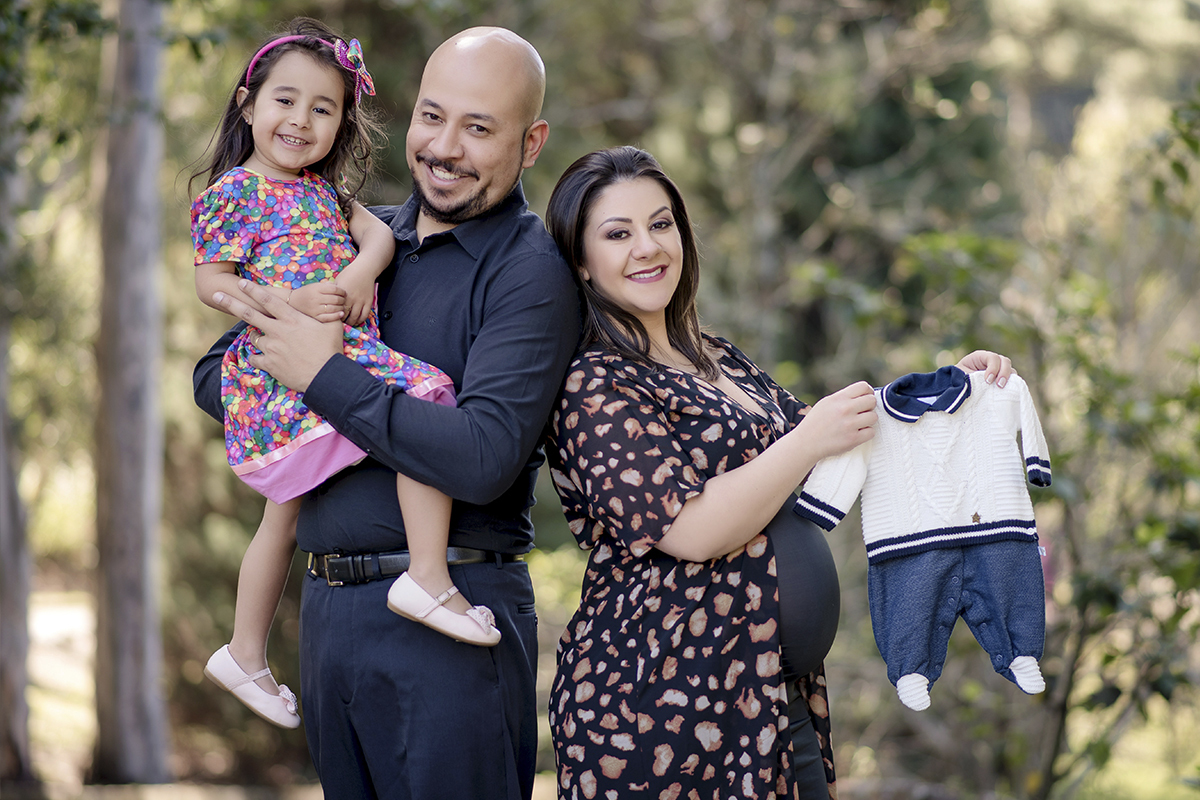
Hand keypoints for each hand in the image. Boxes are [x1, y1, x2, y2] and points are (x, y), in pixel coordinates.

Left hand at [214, 279, 343, 391]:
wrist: (325, 375)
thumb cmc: (331, 349)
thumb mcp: (333, 326)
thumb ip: (328, 313)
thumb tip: (335, 303)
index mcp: (291, 319)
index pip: (269, 301)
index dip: (253, 290)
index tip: (241, 283)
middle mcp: (278, 331)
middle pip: (249, 314)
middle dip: (230, 302)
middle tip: (216, 295)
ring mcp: (272, 348)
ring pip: (254, 338)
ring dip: (255, 335)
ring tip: (258, 335)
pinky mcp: (270, 364)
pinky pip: (255, 358)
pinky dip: (256, 357)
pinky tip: (257, 357)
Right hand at [289, 281, 346, 322]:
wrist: (292, 302)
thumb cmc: (307, 293)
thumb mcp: (315, 286)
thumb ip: (327, 286)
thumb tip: (340, 287)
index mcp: (316, 288)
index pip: (334, 289)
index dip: (342, 291)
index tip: (344, 293)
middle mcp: (316, 298)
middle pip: (335, 299)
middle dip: (343, 300)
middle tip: (344, 300)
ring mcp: (315, 308)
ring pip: (333, 308)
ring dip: (341, 307)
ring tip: (342, 306)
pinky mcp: (314, 317)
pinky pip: (328, 317)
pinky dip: (336, 316)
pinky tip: (341, 314)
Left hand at [335, 267, 375, 327]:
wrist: (364, 270)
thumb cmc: (349, 274)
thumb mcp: (337, 281)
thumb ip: (332, 291)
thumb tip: (325, 298)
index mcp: (342, 295)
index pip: (336, 309)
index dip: (334, 315)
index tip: (333, 317)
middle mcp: (351, 299)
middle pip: (345, 315)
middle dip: (342, 321)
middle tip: (340, 323)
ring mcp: (361, 301)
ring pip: (355, 317)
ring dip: (351, 322)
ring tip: (349, 323)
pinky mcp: (368, 302)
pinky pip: (365, 315)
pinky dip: (361, 320)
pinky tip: (358, 321)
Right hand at [797, 381, 877, 460]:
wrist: (806, 443)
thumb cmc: (816, 422)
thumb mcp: (826, 403)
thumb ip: (843, 397)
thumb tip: (863, 394)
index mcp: (838, 398)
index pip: (864, 387)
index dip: (867, 392)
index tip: (864, 399)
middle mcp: (845, 409)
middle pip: (872, 401)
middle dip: (869, 407)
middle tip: (861, 413)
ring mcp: (850, 424)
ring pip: (874, 417)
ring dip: (868, 421)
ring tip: (858, 424)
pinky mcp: (853, 439)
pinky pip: (871, 432)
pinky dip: (866, 433)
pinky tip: (856, 433)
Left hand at [956, 350, 1013, 387]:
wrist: (957, 388)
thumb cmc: (957, 379)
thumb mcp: (961, 376)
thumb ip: (970, 377)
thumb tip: (979, 384)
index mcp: (980, 357)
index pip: (992, 357)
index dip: (993, 368)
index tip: (987, 380)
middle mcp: (991, 361)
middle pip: (1005, 361)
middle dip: (1004, 373)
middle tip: (999, 385)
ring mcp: (998, 370)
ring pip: (1011, 370)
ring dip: (1010, 379)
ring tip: (1002, 389)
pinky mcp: (1002, 380)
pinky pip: (1011, 381)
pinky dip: (1011, 385)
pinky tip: (1007, 392)